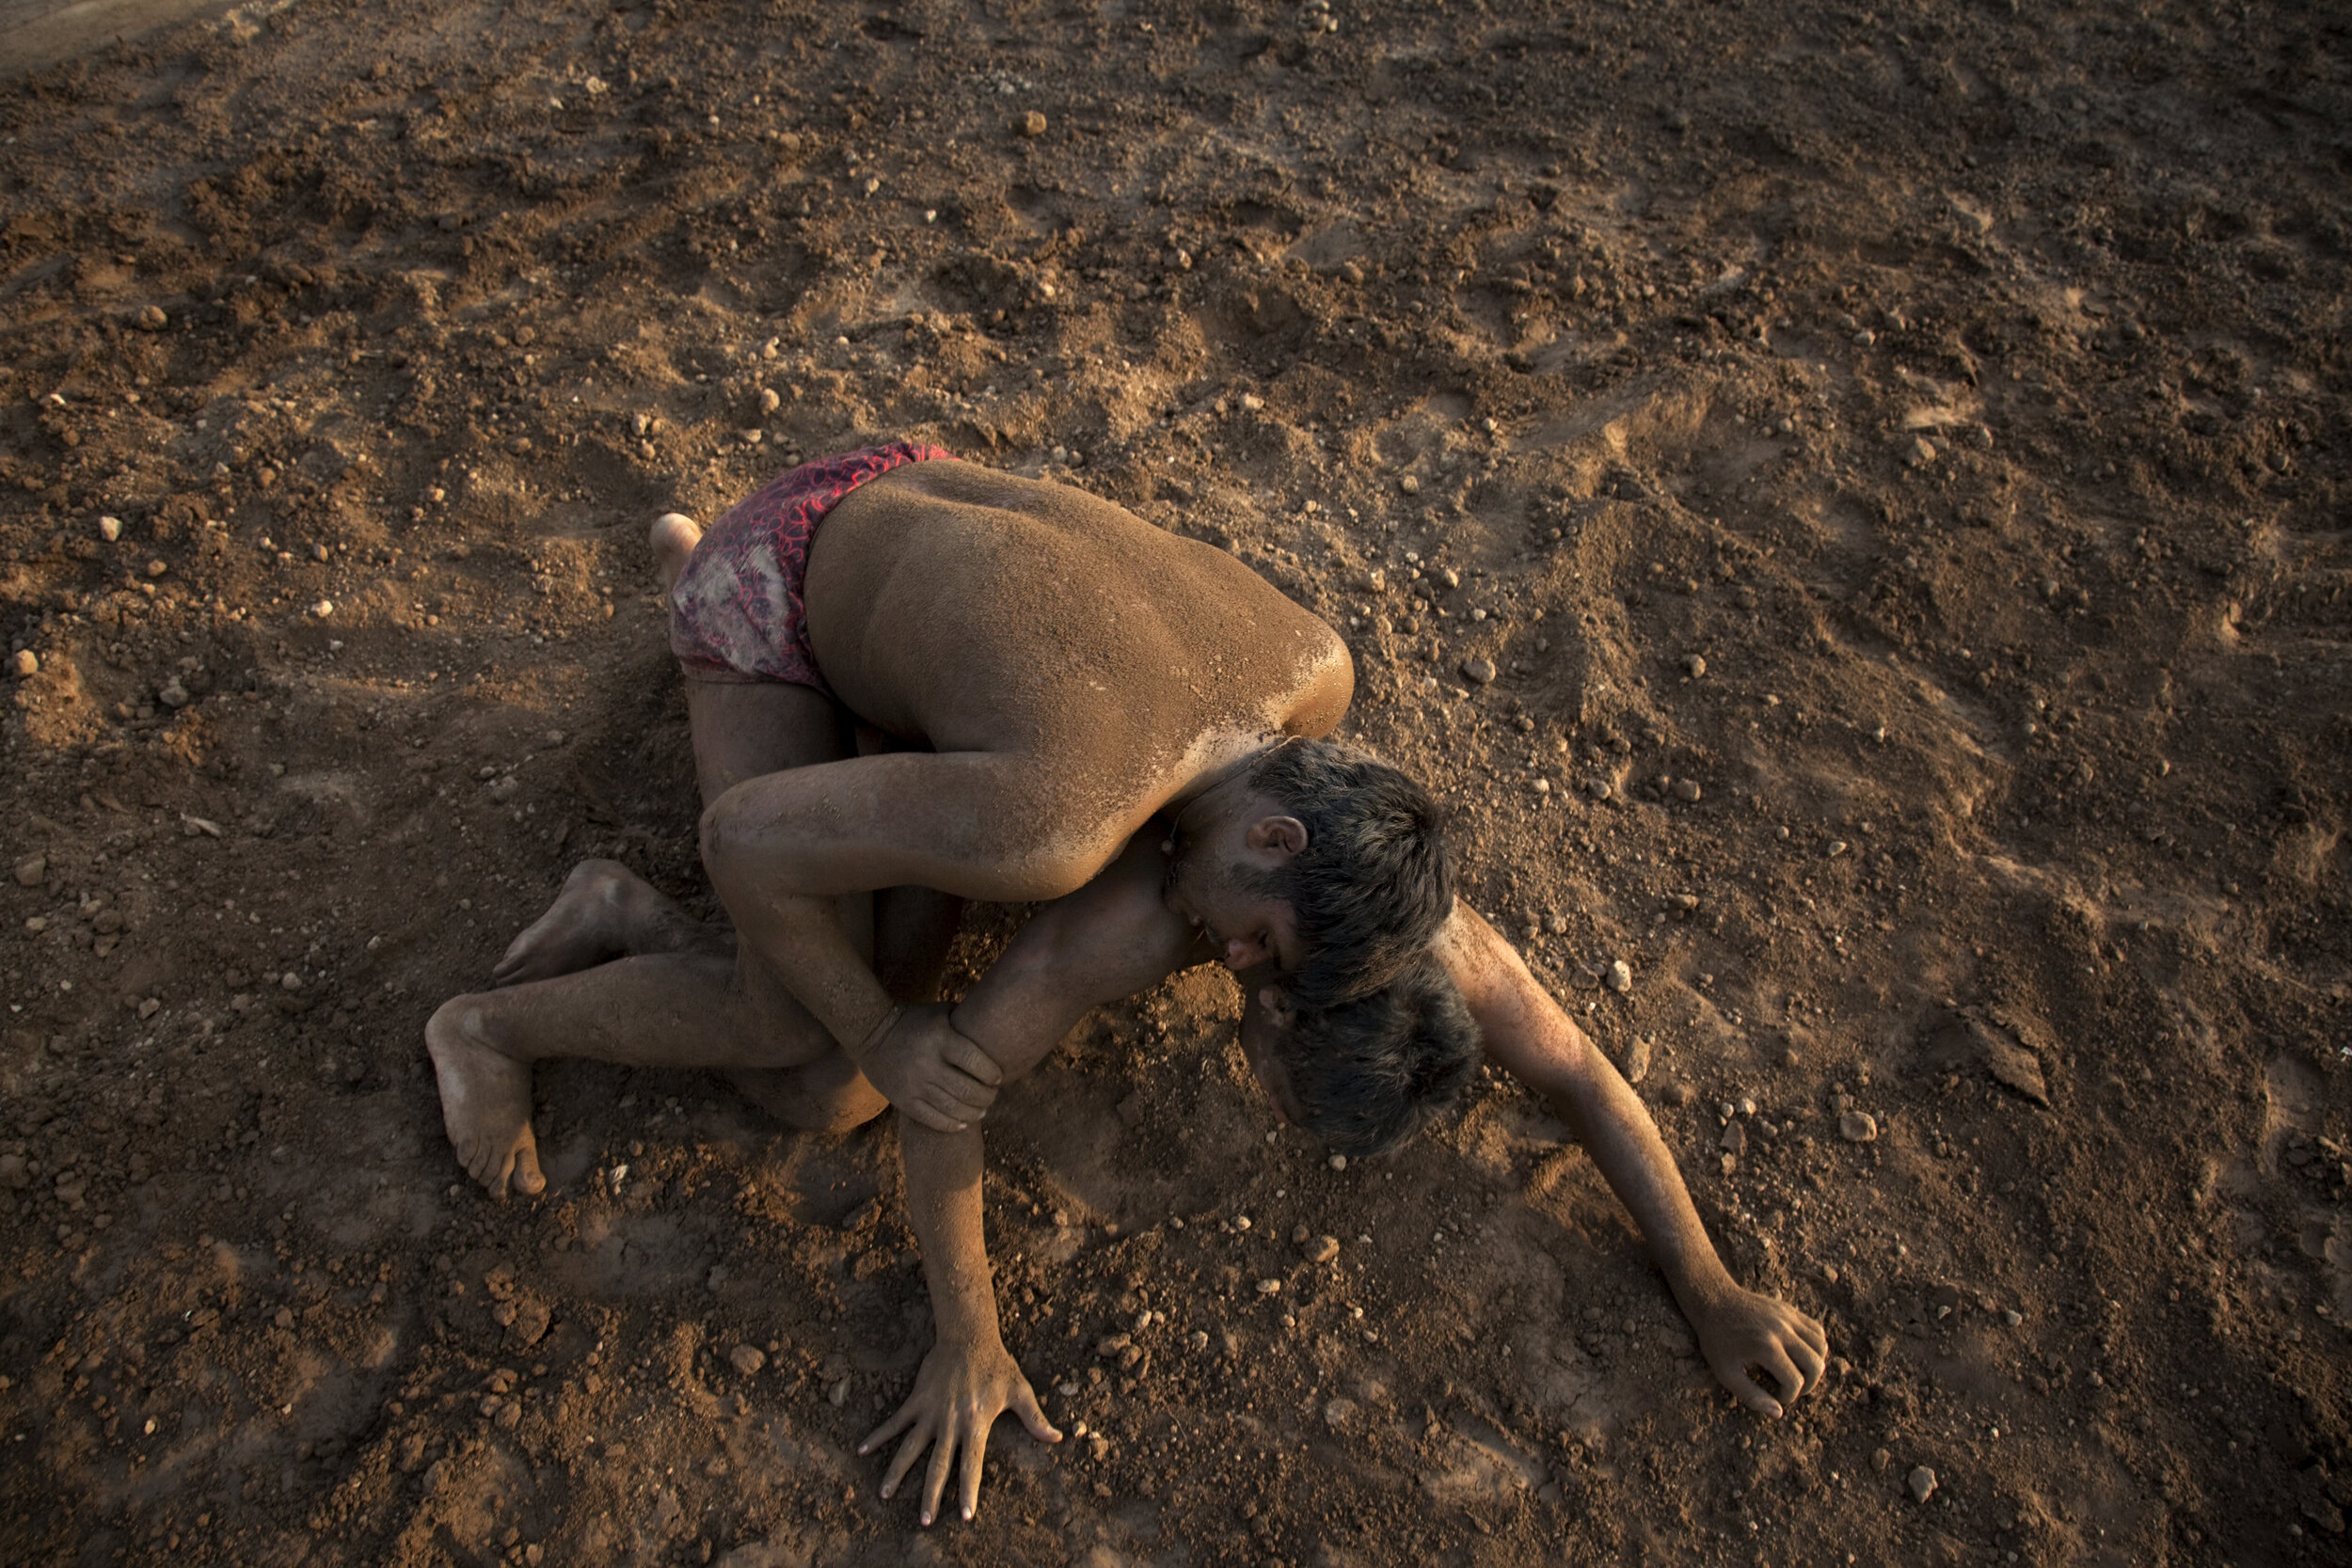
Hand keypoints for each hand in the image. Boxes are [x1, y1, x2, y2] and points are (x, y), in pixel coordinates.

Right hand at [858, 1006, 1002, 1132]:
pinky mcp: (903, 1100)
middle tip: (992, 1096)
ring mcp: (914, 1085)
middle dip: (987, 1097)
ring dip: (973, 1112)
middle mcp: (928, 1064)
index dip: (992, 1074)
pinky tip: (963, 1123)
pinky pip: (932, 1120)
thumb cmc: (914, 1022)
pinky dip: (951, 1125)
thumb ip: (965, 1022)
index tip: (998, 1078)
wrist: (871, 1034)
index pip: (975, 1062)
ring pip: (952, 1108)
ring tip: (982, 1110)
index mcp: (941, 1040)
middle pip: (967, 1090)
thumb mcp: (940, 1014)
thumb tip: (995, 1031)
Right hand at [860, 1334, 1060, 1524]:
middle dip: (931, 1494)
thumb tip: (1057, 1438)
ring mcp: (930, 1412)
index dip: (968, 1491)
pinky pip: (895, 1422)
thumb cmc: (997, 1365)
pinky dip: (878, 1436)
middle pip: (938, 1465)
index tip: (964, 1515)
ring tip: (884, 1494)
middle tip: (924, 1520)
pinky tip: (862, 1450)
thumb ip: (1035, 1419)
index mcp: (976, 1424)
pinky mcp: (916, 1400)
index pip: (971, 1465)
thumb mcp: (1020, 1391)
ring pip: (910, 1448)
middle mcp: (950, 1422)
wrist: (969, 1336)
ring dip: (897, 1472)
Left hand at [1685, 1284, 1829, 1417]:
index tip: (1775, 1395)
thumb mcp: (1725, 1373)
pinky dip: (1815, 1346)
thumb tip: (1778, 1413)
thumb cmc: (1716, 1340)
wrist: (1713, 1301)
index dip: (1788, 1397)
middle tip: (1791, 1387)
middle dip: (1808, 1385)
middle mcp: (1782, 1331)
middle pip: (1816, 1366)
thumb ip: (1751, 1396)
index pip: (1795, 1382)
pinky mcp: (1790, 1310)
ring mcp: (1788, 1318)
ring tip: (1796, 1371)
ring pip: (1821, 1347)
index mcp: (1765, 1348)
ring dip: (1814, 1365)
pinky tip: (1798, 1353)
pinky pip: (1816, 1331)